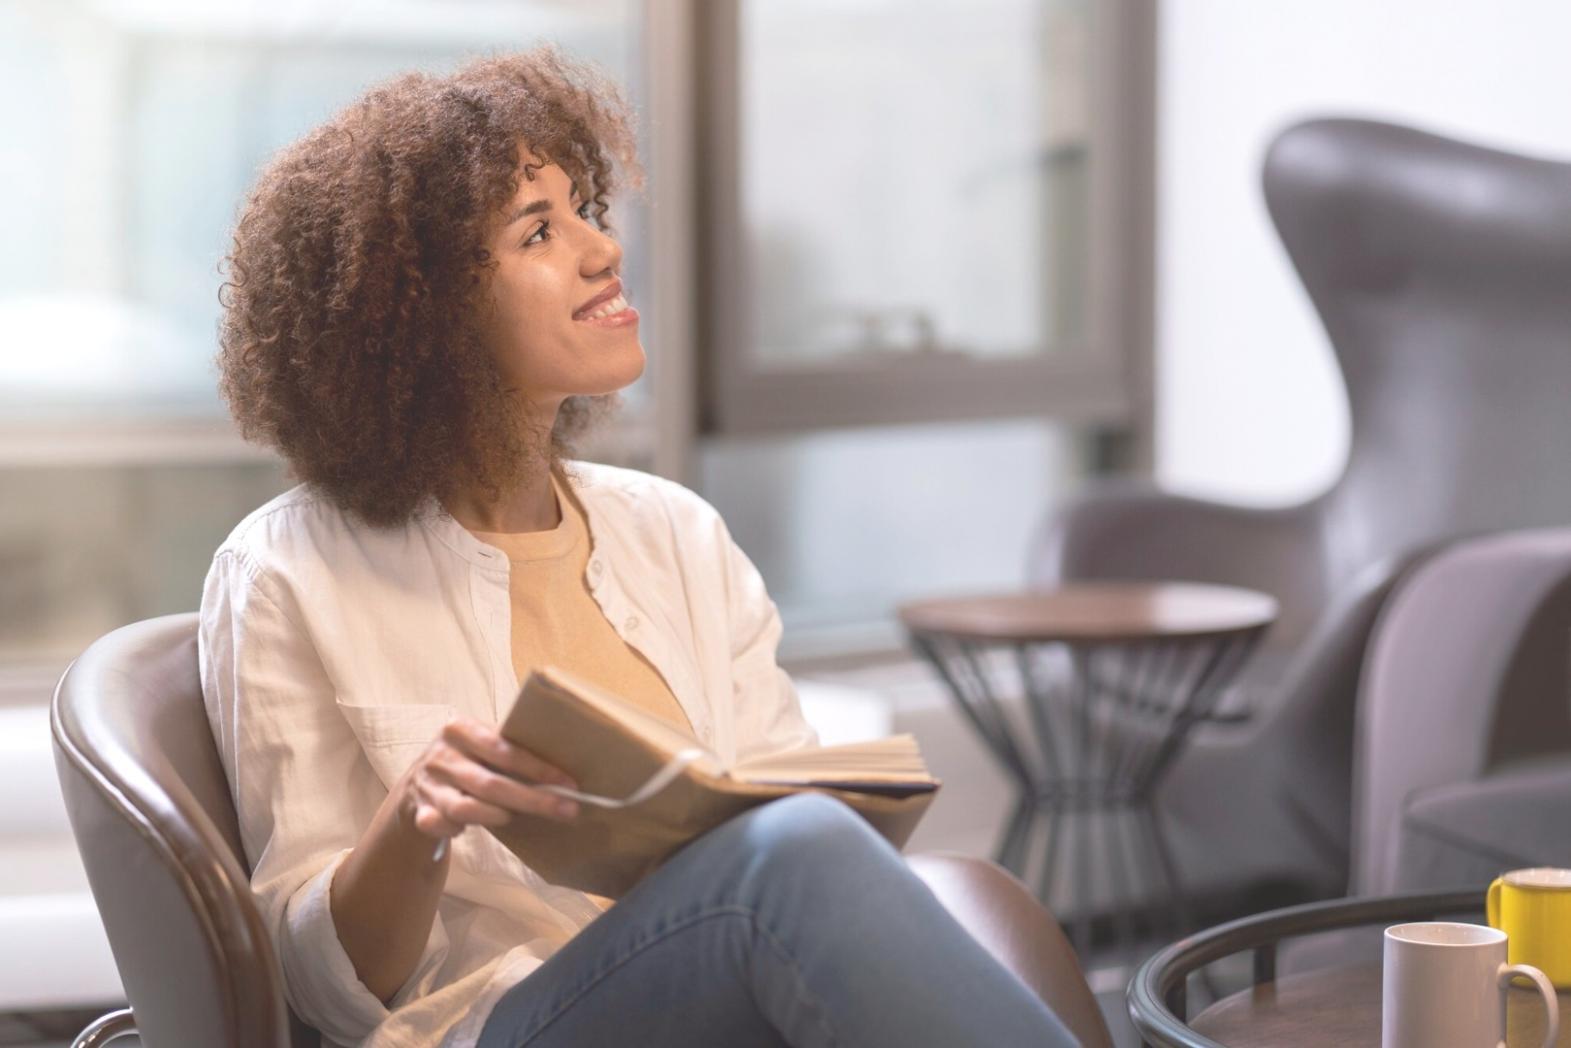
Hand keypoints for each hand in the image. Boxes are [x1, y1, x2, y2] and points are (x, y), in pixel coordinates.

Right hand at [398, 715, 580, 844]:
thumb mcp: (479, 747)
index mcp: (460, 729)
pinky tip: (465, 830)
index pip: (504, 749)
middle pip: (491, 783)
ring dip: (496, 815)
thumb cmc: (465, 763)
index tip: (568, 783)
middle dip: (533, 799)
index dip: (538, 769)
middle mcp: (441, 755)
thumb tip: (562, 775)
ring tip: (514, 818)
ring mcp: (426, 785)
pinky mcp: (418, 813)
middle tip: (567, 810)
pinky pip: (441, 826)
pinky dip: (456, 830)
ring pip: (466, 807)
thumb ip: (509, 751)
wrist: (415, 785)